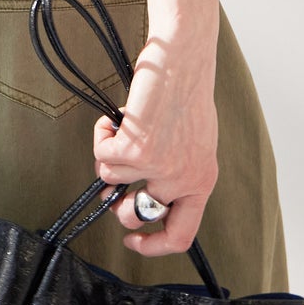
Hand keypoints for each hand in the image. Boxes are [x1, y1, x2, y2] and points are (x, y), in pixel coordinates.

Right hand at [91, 27, 218, 256]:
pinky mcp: (136, 151)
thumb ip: (173, 173)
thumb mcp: (193, 144)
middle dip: (116, 202)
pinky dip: (102, 135)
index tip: (133, 240)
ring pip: (111, 179)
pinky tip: (116, 117)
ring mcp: (159, 168)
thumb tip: (134, 196)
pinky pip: (102, 155)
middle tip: (112, 183)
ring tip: (123, 126)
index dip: (151, 246)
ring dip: (110, 151)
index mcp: (201, 182)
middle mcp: (183, 181)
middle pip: (136, 215)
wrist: (182, 58)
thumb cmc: (186, 92)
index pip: (179, 236)